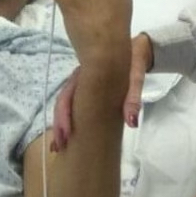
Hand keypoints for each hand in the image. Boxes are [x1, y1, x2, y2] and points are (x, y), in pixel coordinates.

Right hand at [51, 34, 148, 150]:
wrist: (137, 49)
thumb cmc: (134, 61)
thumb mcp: (136, 76)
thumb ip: (132, 97)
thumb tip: (132, 123)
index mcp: (85, 74)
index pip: (68, 95)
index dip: (64, 115)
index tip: (67, 134)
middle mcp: (79, 80)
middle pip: (63, 103)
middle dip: (59, 124)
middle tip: (60, 146)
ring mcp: (81, 86)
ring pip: (65, 106)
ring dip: (60, 126)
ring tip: (59, 146)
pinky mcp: (86, 93)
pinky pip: (73, 107)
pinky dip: (68, 122)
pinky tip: (67, 137)